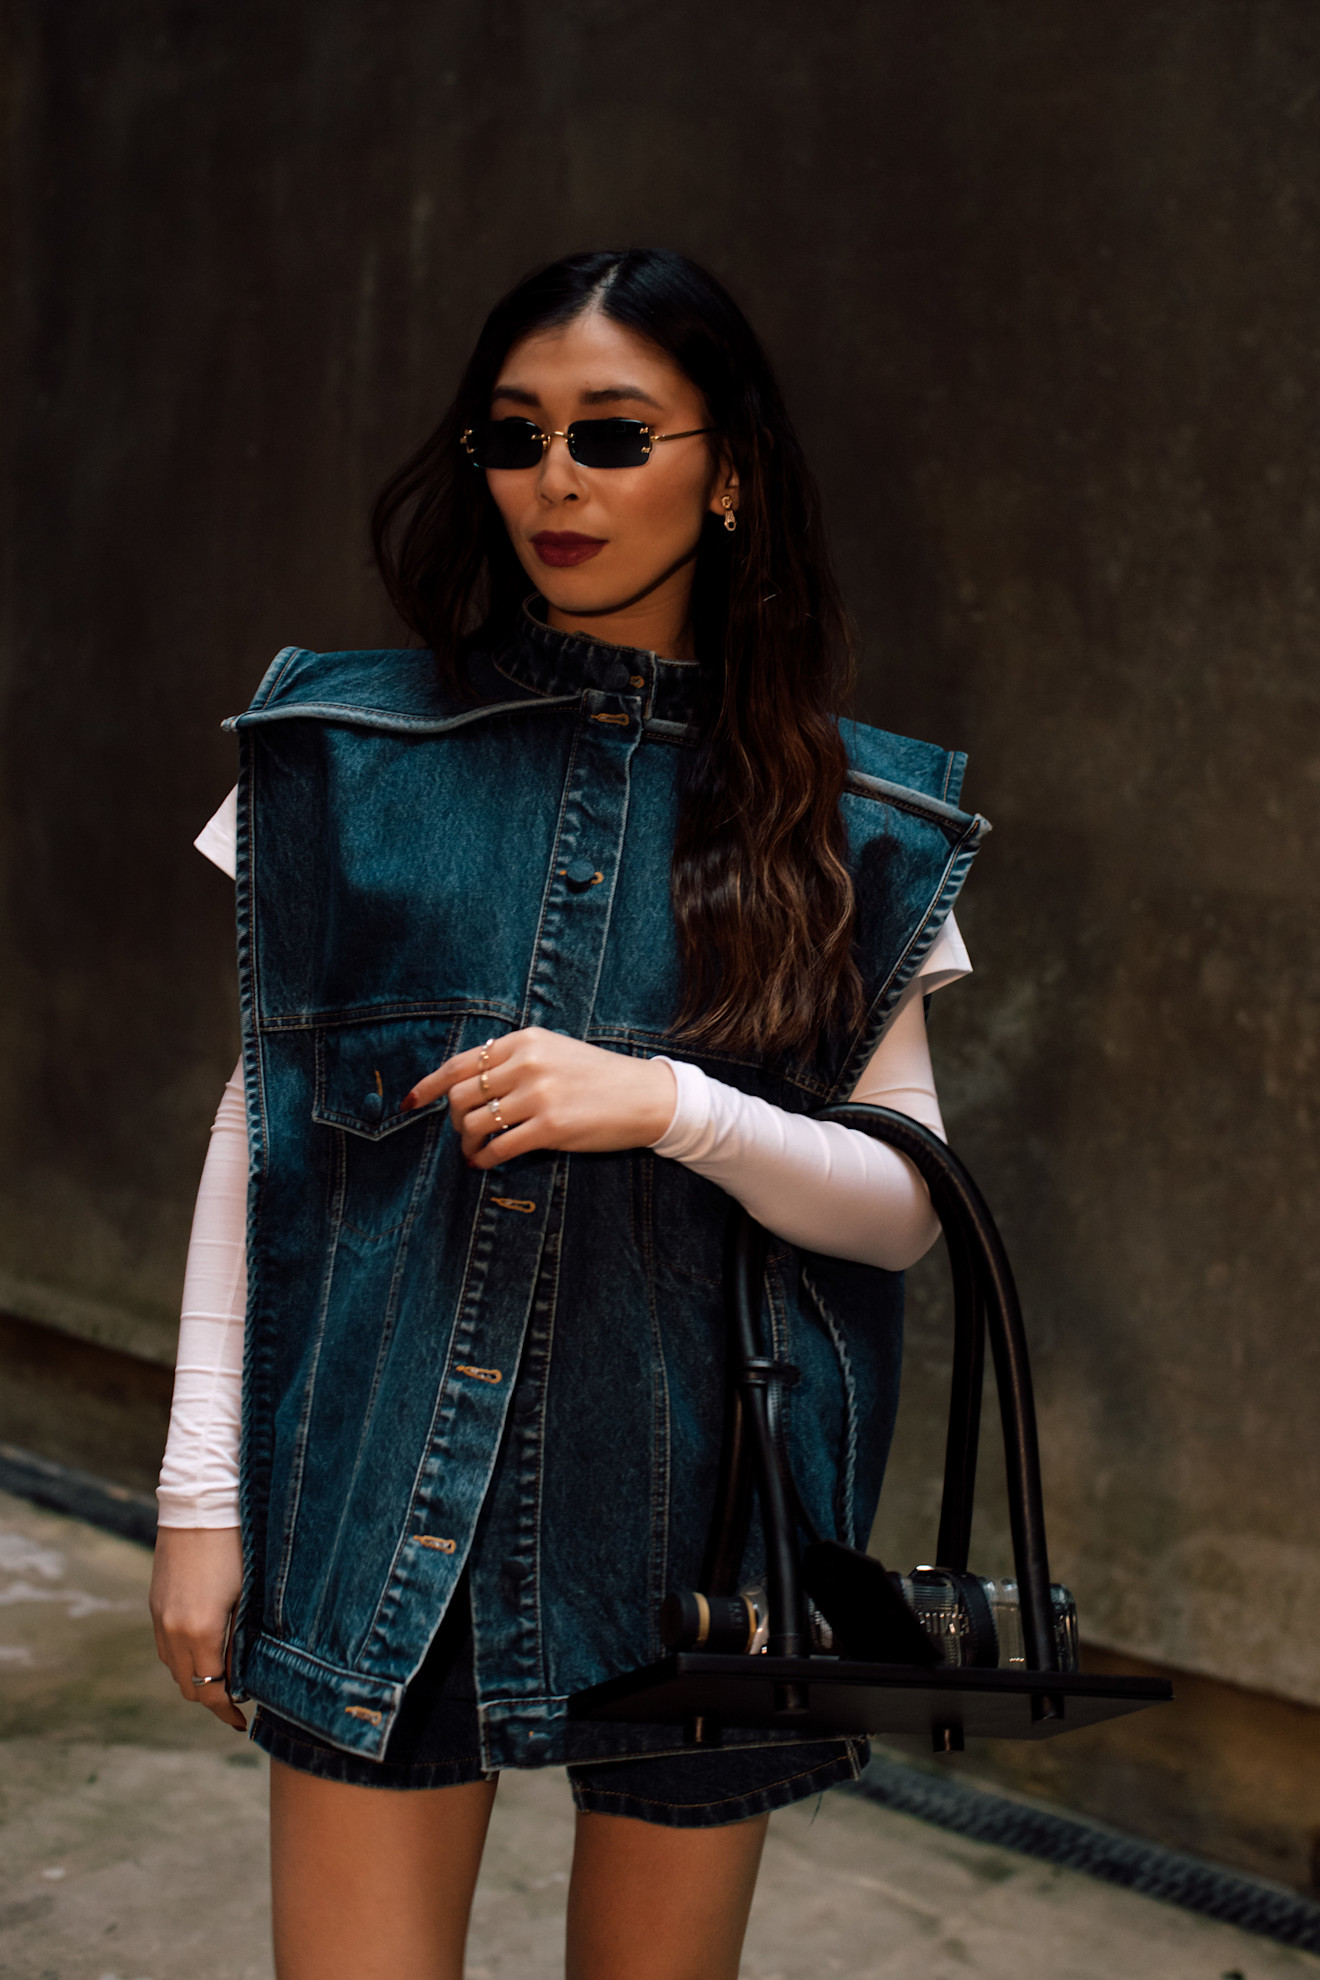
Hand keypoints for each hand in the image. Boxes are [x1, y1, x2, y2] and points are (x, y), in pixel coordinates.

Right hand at [149, 1526, 246, 1730]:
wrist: (201, 1505)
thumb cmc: (237, 1546)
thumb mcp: (248, 1595)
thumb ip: (242, 1640)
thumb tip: (243, 1674)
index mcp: (201, 1631)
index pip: (210, 1690)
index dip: (226, 1710)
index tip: (241, 1721)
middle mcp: (173, 1631)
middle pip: (188, 1686)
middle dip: (211, 1698)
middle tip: (236, 1701)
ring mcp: (159, 1617)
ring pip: (172, 1668)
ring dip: (194, 1678)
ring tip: (222, 1677)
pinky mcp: (154, 1604)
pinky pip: (164, 1646)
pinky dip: (181, 1657)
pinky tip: (203, 1649)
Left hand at [404, 1027, 677, 1169]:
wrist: (647, 1097)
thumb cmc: (598, 1078)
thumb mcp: (554, 1052)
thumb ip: (513, 1061)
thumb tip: (466, 1087)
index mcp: (525, 1041)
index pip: (461, 1063)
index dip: (429, 1086)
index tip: (411, 1103)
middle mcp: (527, 1064)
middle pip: (461, 1095)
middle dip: (453, 1119)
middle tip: (463, 1131)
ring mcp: (538, 1095)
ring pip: (474, 1123)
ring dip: (467, 1142)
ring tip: (476, 1150)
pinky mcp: (550, 1127)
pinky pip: (498, 1148)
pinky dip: (483, 1159)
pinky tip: (484, 1164)